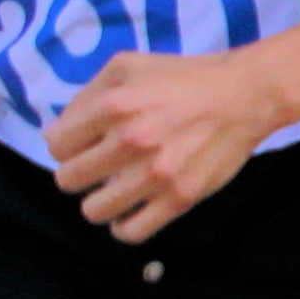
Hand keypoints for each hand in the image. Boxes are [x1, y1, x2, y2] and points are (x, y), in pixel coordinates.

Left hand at [48, 49, 294, 243]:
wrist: (244, 95)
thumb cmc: (183, 78)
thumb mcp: (128, 66)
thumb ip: (86, 96)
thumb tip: (55, 134)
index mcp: (113, 105)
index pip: (57, 146)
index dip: (66, 147)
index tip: (83, 146)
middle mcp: (131, 141)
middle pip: (68, 180)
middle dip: (77, 174)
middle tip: (98, 168)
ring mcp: (156, 174)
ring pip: (94, 211)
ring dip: (98, 202)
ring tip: (113, 192)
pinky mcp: (180, 197)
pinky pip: (133, 232)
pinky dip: (124, 228)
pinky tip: (129, 214)